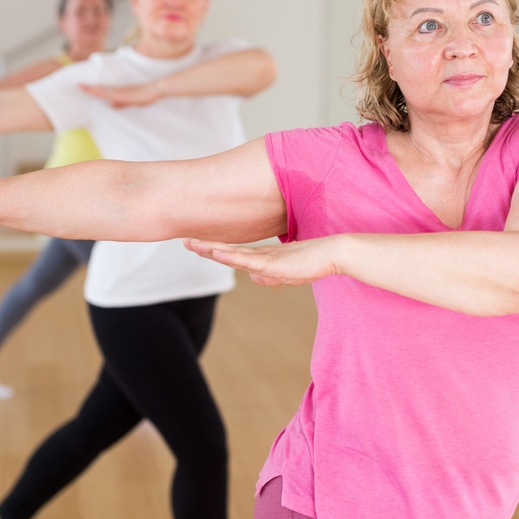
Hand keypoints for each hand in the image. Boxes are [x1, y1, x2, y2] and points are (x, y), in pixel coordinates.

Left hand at [79, 82, 160, 108]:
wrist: (154, 90)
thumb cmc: (145, 95)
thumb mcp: (131, 102)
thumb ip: (121, 104)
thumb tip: (111, 106)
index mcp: (118, 92)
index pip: (102, 90)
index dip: (93, 89)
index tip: (83, 87)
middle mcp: (117, 90)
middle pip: (100, 88)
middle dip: (88, 88)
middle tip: (77, 85)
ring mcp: (119, 91)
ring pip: (102, 90)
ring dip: (92, 89)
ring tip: (81, 87)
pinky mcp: (123, 94)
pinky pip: (109, 93)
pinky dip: (100, 92)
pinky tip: (94, 91)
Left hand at [183, 237, 340, 285]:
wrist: (333, 254)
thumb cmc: (313, 262)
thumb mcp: (286, 274)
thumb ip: (269, 275)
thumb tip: (252, 278)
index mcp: (262, 257)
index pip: (232, 254)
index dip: (214, 249)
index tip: (196, 244)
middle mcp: (260, 254)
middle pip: (227, 250)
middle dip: (205, 246)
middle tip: (185, 240)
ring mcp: (265, 257)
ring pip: (232, 253)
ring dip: (212, 249)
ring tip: (193, 244)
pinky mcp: (273, 262)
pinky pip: (247, 260)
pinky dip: (230, 256)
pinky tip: (216, 252)